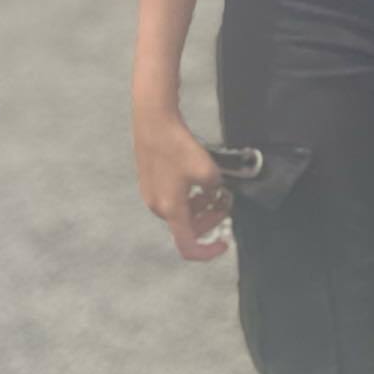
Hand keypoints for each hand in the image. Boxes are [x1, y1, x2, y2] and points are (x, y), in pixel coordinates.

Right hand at [134, 106, 232, 261]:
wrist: (153, 120)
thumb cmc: (178, 147)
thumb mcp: (207, 170)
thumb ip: (216, 189)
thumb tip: (214, 192)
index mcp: (171, 210)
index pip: (188, 247)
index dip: (208, 252)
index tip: (224, 241)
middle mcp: (157, 207)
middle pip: (186, 228)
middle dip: (209, 220)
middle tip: (225, 204)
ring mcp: (151, 194)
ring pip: (180, 212)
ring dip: (200, 208)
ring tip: (215, 191)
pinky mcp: (149, 181)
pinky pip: (172, 199)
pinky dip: (188, 197)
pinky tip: (198, 180)